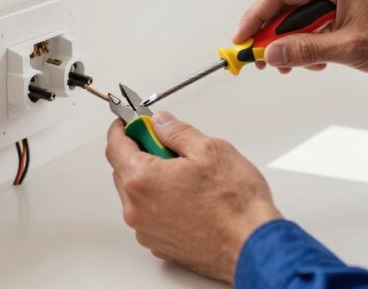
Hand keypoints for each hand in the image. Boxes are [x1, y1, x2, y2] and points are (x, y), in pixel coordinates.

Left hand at [105, 111, 280, 282]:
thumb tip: (161, 123)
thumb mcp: (209, 150)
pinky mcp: (160, 245)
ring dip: (151, 179)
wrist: (252, 247)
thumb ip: (177, 132)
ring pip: (137, 195)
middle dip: (141, 152)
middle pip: (123, 170)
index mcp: (142, 180)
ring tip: (186, 175)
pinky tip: (188, 197)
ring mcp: (147, 230)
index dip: (123, 128)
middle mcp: (137, 209)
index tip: (131, 121)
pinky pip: (150, 215)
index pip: (115, 145)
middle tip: (168, 144)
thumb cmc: (235, 206)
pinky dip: (160, 202)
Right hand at [234, 0, 367, 79]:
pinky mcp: (344, 5)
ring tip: (290, 66)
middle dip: (269, 33)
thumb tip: (269, 54)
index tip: (239, 40)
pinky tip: (314, 60)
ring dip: (289, 41)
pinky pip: (313, 21)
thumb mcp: (351, 49)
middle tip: (256, 59)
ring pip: (297, 14)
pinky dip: (307, 41)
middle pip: (284, 2)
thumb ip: (306, 49)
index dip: (255, 17)